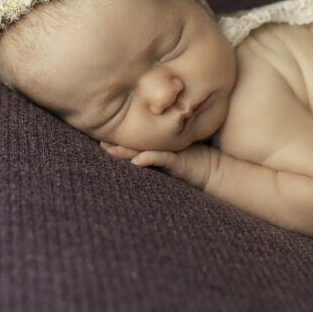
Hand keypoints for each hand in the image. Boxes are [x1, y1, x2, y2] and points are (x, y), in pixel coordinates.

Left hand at [100, 140, 217, 189]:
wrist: (213, 171)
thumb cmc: (193, 164)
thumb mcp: (173, 161)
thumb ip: (157, 158)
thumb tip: (136, 160)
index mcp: (158, 148)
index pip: (135, 144)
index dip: (119, 142)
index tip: (101, 140)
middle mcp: (161, 148)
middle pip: (134, 145)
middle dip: (116, 144)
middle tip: (100, 142)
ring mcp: (169, 152)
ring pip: (142, 149)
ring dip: (125, 151)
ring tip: (109, 149)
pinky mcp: (176, 160)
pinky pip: (160, 159)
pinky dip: (148, 159)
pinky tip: (136, 161)